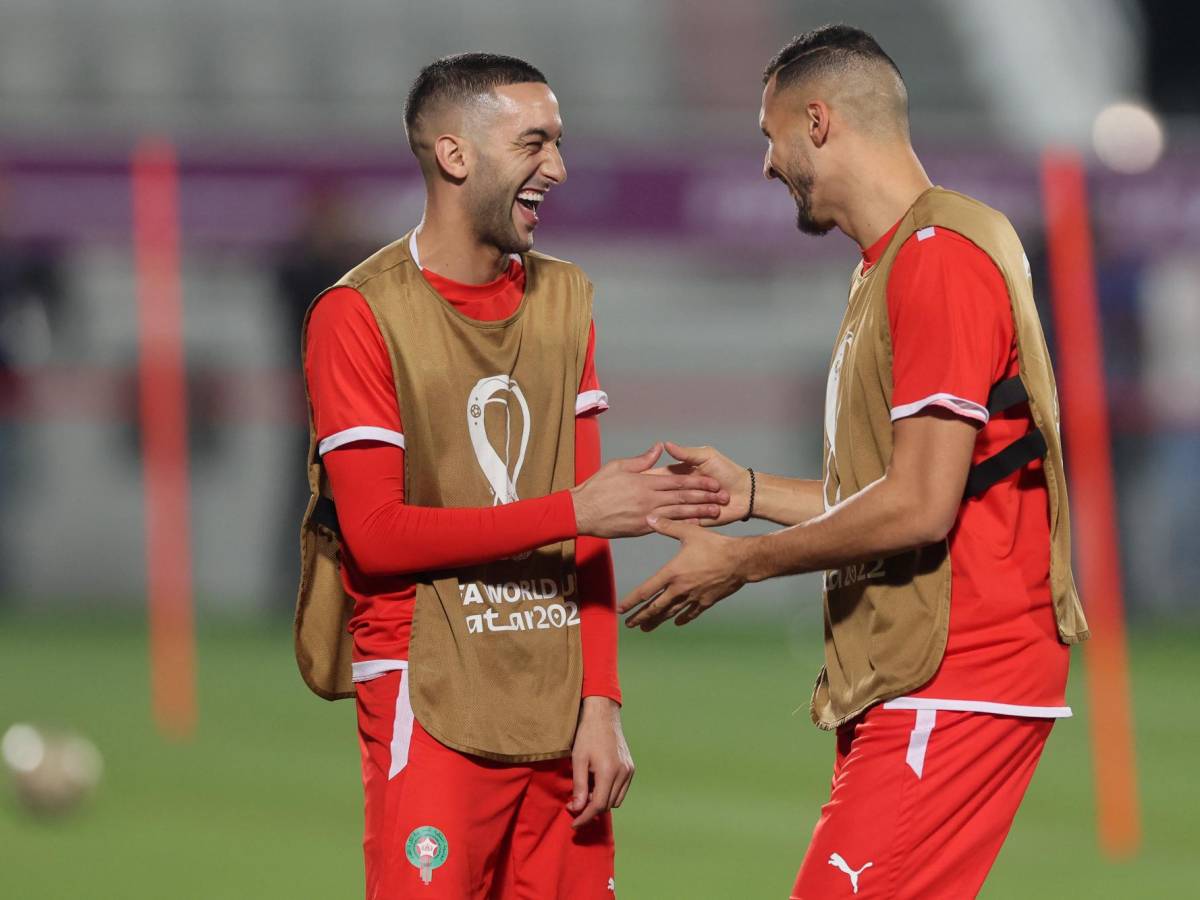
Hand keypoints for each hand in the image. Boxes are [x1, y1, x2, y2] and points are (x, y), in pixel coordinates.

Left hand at [567, 696, 634, 828]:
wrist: (603, 715)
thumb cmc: (587, 735)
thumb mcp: (578, 760)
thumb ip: (579, 786)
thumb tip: (577, 808)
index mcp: (608, 772)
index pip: (598, 805)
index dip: (585, 817)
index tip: (574, 824)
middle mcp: (622, 773)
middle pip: (607, 805)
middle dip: (591, 810)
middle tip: (575, 806)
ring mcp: (629, 771)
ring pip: (616, 800)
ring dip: (601, 802)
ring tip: (586, 794)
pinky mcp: (631, 767)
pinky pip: (622, 790)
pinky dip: (610, 793)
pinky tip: (598, 785)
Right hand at [572, 443, 728, 538]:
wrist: (580, 512)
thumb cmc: (597, 487)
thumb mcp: (618, 466)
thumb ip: (642, 460)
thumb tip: (659, 447)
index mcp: (644, 481)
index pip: (678, 480)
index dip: (698, 481)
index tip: (713, 482)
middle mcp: (648, 499)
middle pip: (683, 497)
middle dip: (705, 496)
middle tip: (723, 497)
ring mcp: (646, 515)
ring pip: (679, 513)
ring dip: (700, 512)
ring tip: (717, 512)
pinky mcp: (642, 529)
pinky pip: (668, 526)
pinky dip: (684, 525)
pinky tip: (697, 526)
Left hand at [618, 517, 747, 629]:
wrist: (740, 560)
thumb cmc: (715, 544)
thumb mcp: (689, 532)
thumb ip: (667, 526)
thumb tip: (649, 518)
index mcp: (672, 573)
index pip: (646, 591)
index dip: (631, 601)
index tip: (621, 609)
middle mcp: (680, 588)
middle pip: (656, 607)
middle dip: (641, 617)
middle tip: (630, 624)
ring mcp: (693, 597)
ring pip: (671, 613)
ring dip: (657, 621)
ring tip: (646, 627)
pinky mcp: (707, 601)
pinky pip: (691, 612)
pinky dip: (682, 618)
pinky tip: (677, 622)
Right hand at [648, 442, 750, 525]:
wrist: (747, 493)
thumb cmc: (729, 471)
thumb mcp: (706, 457)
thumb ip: (685, 453)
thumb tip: (665, 444)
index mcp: (678, 475)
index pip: (658, 477)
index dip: (648, 479)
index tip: (638, 480)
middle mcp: (679, 492)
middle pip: (664, 494)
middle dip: (664, 494)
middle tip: (656, 495)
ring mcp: (686, 507)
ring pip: (673, 508)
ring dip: (682, 505)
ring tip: (693, 501)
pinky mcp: (694, 521)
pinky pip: (684, 522)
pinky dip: (684, 520)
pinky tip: (685, 517)